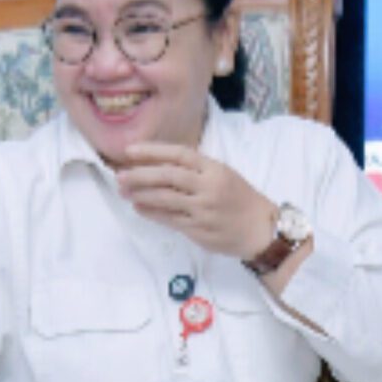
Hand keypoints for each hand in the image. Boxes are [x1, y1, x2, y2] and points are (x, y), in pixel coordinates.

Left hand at [115, 143, 276, 261]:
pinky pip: (170, 219)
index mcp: (215, 169)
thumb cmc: (240, 199)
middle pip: (168, 176)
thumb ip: (195, 170)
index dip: (153, 151)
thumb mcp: (223, 175)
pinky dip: (151, 213)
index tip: (130, 151)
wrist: (261, 230)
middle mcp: (209, 187)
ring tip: (124, 191)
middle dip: (140, 174)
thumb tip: (158, 165)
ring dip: (141, 195)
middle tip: (120, 175)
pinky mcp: (199, 230)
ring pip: (165, 199)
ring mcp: (203, 210)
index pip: (179, 154)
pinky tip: (139, 207)